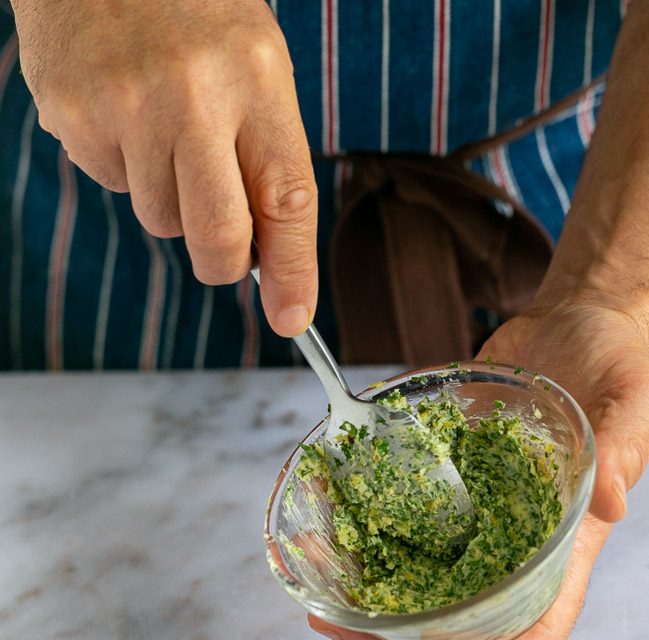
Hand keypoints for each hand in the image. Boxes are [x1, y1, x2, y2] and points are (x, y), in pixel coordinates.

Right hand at [11, 0, 316, 334]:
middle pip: (217, 238)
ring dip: (171, 200)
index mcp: (257, 76)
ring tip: (165, 129)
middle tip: (225, 253)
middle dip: (225, 264)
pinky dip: (125, 166)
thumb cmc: (194, 15)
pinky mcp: (73, 115)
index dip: (292, 272)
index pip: (286, 201)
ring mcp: (126, 105)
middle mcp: (193, 93)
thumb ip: (267, 161)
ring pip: (162, 221)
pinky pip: (114, 186)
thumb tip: (269, 266)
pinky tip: (125, 113)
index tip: (291, 317)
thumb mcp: (256, 67)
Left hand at [309, 302, 648, 639]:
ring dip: (369, 603)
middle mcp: (514, 547)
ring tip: (317, 597)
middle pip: (463, 627)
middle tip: (342, 632)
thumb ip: (628, 449)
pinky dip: (363, 536)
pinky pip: (403, 525)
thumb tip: (609, 505)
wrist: (576, 330)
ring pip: (422, 586)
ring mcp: (476, 520)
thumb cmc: (618, 368)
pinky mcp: (446, 485)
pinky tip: (325, 528)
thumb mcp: (638, 401)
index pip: (536, 632)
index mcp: (565, 548)